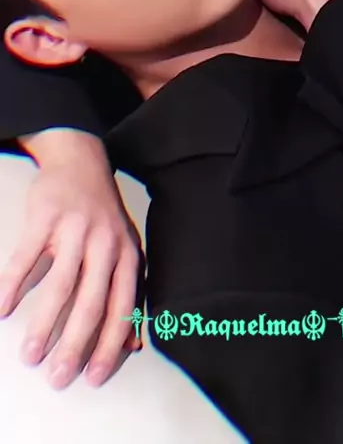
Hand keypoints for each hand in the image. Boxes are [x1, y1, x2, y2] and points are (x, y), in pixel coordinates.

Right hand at [0, 130, 143, 388]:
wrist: (81, 162)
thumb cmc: (102, 216)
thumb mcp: (124, 250)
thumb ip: (128, 293)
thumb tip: (133, 345)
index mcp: (127, 255)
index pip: (122, 306)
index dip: (109, 344)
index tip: (93, 378)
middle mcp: (105, 243)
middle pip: (91, 302)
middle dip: (75, 345)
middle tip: (57, 378)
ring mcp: (75, 229)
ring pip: (60, 285)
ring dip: (44, 324)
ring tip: (30, 355)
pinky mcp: (45, 218)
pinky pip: (26, 258)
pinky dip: (12, 286)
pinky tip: (2, 310)